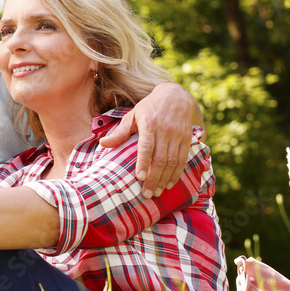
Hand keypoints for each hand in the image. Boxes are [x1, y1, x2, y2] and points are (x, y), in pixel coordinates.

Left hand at [100, 83, 200, 197]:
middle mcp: (165, 130)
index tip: (138, 178)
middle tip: (147, 194)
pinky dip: (177, 173)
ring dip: (165, 179)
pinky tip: (170, 183)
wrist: (176, 96)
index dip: (143, 163)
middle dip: (154, 178)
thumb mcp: (132, 116)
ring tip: (157, 192)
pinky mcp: (187, 139)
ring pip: (172, 162)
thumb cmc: (149, 108)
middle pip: (160, 159)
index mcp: (149, 124)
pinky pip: (183, 159)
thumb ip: (119, 132)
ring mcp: (177, 135)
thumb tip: (102, 143)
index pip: (146, 146)